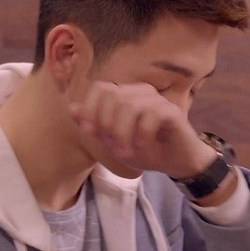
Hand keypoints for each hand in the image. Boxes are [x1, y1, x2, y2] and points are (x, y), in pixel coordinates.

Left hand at [68, 81, 216, 178]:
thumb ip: (95, 126)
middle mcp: (141, 92)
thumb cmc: (146, 150)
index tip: (91, 132)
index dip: (91, 108)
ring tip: (126, 151)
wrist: (177, 162)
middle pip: (113, 96)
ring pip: (129, 105)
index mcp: (126, 95)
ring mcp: (157, 100)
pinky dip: (142, 134)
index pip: (100, 88)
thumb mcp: (114, 142)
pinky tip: (143, 147)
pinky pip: (151, 115)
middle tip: (114, 147)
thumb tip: (71, 108)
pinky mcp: (172, 111)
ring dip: (123, 132)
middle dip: (107, 124)